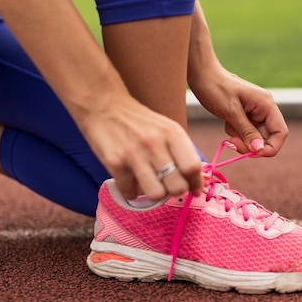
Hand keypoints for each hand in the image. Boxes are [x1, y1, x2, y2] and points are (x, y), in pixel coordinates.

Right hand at [79, 97, 203, 200]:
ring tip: (150, 185)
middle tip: (169, 185)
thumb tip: (197, 182)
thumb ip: (182, 152)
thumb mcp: (167, 129)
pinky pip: (131, 193)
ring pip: (156, 195)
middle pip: (177, 186)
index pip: (192, 167)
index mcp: (172, 133)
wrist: (104, 106)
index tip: (195, 190)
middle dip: (175, 191)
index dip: (196, 183)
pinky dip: (132, 192)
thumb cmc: (140, 122)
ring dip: (155, 194)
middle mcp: (155, 143)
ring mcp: (134, 154)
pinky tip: (131, 181)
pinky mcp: (114, 163)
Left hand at [189, 67, 287, 156]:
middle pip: (268, 138)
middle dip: (251, 145)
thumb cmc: (216, 88)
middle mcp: (265, 109)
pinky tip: (227, 122)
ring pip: (256, 138)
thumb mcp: (231, 111)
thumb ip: (247, 131)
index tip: (252, 154)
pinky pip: (247, 133)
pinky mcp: (247, 116)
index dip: (270, 147)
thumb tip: (259, 150)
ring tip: (228, 126)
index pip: (280, 132)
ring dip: (242, 139)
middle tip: (232, 143)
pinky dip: (237, 133)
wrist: (203, 75)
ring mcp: (257, 113)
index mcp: (266, 105)